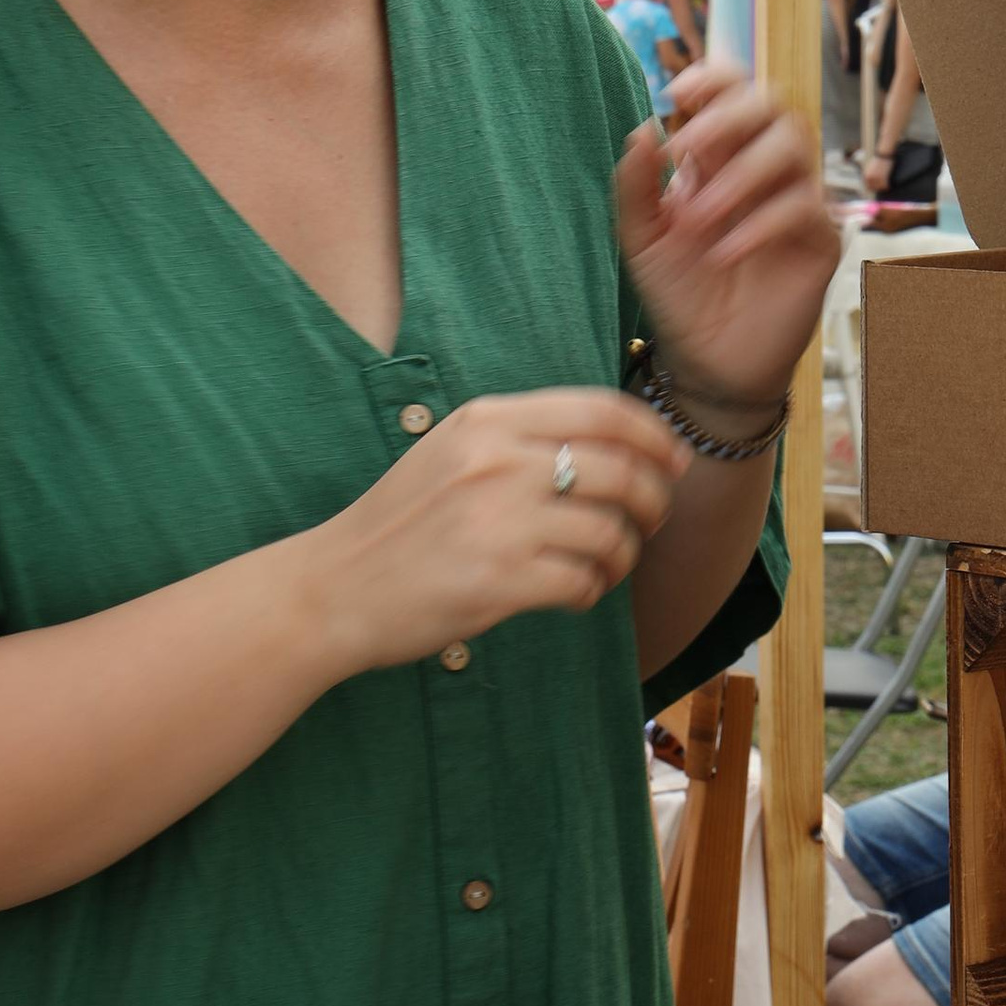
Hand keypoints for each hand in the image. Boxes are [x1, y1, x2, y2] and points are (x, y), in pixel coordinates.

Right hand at [310, 388, 688, 674]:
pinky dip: (591, 593)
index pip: (603, 411)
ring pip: (610, 532)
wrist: (334, 586)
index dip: (654, 437)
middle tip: (648, 523)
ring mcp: (499, 521)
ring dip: (622, 557)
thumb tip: (618, 447)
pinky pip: (583, 583)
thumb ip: (520, 439)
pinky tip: (572, 595)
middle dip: (653, 502)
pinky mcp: (499, 580)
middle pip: (622, 471)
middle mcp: (497, 461)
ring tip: (604, 568)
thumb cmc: (400, 523)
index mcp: (489, 420)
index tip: (671, 463)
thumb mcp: (452, 451)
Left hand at [616, 61, 839, 420]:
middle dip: (728, 115)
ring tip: (697, 219)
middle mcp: (763, 170)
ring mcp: (795, 201)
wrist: (706, 359)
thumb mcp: (640, 240)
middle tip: (688, 145)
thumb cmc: (677, 293)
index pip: (733, 91)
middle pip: (772, 105)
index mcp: (720, 157)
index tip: (677, 92)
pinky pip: (803, 208)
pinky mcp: (818, 241)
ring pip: (792, 147)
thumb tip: (643, 130)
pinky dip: (759, 224)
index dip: (714, 78)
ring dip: (739, 175)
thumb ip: (634, 187)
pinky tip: (725, 253)